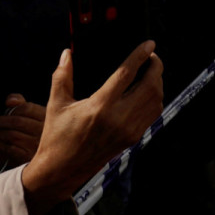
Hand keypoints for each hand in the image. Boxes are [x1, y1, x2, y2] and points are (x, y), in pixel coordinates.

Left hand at [0, 96, 45, 165]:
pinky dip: (1, 146)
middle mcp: (44, 132)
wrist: (50, 160)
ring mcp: (37, 146)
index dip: (12, 109)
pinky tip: (0, 144)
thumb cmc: (40, 135)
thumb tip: (9, 101)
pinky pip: (10, 149)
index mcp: (48, 118)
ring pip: (12, 135)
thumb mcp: (37, 116)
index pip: (27, 108)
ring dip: (0, 133)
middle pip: (17, 121)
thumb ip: (22, 104)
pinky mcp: (29, 159)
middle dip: (2, 121)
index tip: (5, 111)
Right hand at [20, 44, 164, 214]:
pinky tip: (148, 91)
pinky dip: (155, 99)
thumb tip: (67, 53)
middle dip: (156, 67)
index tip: (149, 44)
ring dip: (158, 82)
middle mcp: (118, 118)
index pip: (127, 74)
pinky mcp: (132, 138)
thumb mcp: (56, 104)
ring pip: (155, 100)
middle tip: (152, 56)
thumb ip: (62, 76)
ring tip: (150, 71)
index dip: (140, 56)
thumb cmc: (56, 136)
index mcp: (100, 107)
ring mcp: (129, 130)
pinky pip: (152, 114)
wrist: (61, 170)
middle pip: (150, 86)